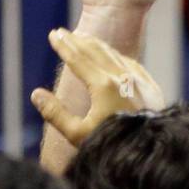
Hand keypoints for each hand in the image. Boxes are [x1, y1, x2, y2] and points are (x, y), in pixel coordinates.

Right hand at [31, 28, 165, 147]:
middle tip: (63, 32)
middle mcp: (123, 78)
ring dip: (96, 45)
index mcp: (103, 86)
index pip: (78, 59)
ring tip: (83, 39)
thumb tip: (35, 94)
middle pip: (95, 51)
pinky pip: (132, 64)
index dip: (64, 46)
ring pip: (115, 55)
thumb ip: (56, 114)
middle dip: (77, 41)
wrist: (150, 156)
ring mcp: (140, 81)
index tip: (53, 34)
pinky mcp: (152, 88)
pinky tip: (113, 55)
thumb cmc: (113, 148)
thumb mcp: (78, 135)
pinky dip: (117, 56)